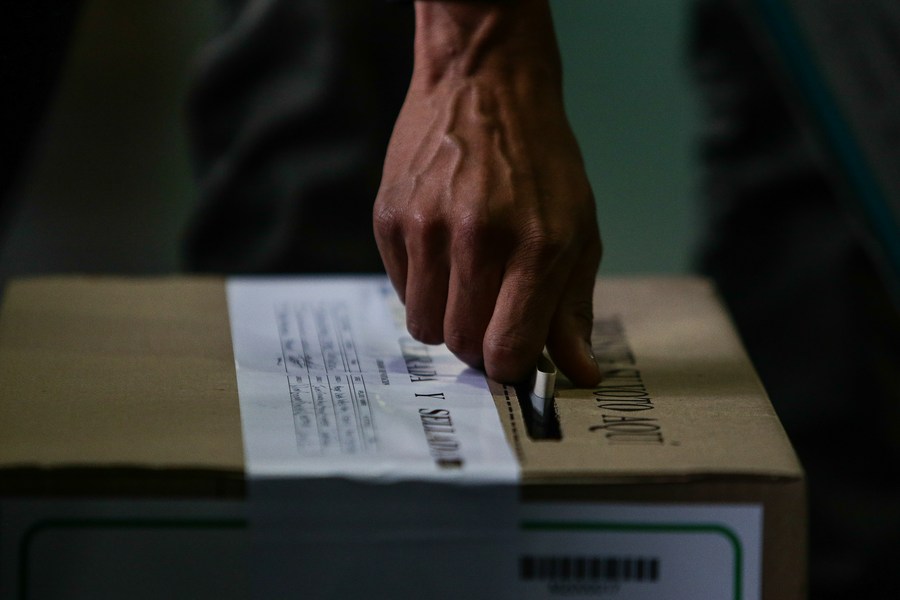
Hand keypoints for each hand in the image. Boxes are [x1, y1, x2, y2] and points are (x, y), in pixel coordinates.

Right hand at [374, 0, 600, 385]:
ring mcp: (426, 226)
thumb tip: (580, 376)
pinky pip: (399, 289)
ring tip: (465, 277)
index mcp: (537, 247)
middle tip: (491, 313)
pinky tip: (441, 247)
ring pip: (424, 326)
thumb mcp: (577, 231)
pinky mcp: (389, 216)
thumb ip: (572, 309)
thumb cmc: (541, 163)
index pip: (507, 351)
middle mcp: (478, 238)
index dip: (510, 366)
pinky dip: (421, 284)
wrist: (484, 84)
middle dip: (478, 343)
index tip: (513, 355)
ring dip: (446, 317)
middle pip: (462, 345)